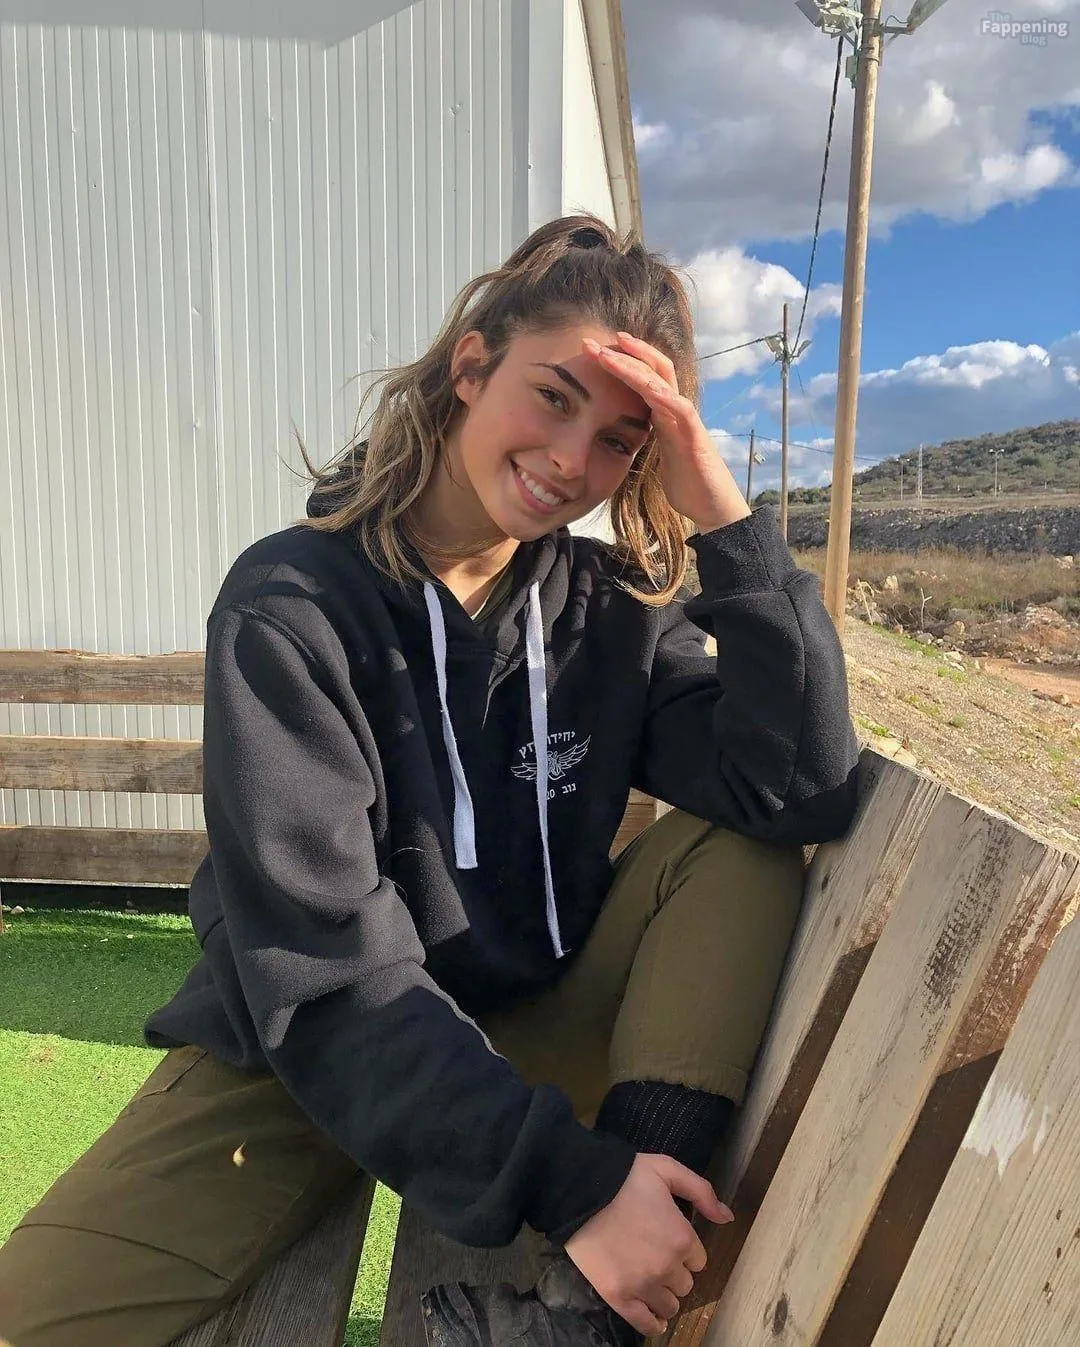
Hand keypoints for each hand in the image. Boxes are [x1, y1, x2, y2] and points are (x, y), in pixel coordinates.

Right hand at [563, 1153, 733, 1336]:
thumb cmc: (625, 1178)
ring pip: (669, 1305)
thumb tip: (727, 1217)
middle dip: (676, 1272)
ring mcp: (642, 1285)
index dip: (686, 1250)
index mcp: (682, 1238)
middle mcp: (667, 1267)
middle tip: (657, 1257)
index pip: (699, 1261)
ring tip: (652, 1282)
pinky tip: (654, 1317)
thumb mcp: (666, 1170)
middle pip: (685, 1284)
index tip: (671, 1241)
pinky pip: (645, 1323)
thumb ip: (701, 1191)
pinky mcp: (618, 1296)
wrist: (581, 1190)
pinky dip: (653, 1323)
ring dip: (665, 1296)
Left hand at [582, 332, 751, 534]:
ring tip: (608, 354)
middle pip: (654, 369)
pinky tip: (646, 385)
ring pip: (662, 382)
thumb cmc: (686, 484)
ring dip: (634, 366)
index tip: (596, 350)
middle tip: (593, 342)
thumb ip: (644, 440)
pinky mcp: (695, 438)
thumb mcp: (657, 456)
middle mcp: (676, 411)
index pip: (645, 377)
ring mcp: (687, 422)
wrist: (712, 507)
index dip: (623, 361)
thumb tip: (621, 437)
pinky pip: (681, 409)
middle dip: (624, 352)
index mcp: (664, 414)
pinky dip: (664, 395)